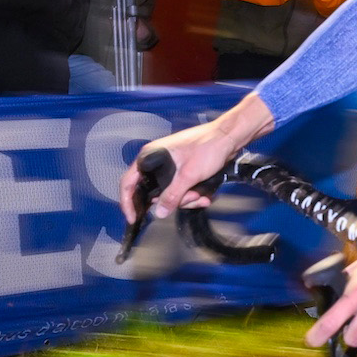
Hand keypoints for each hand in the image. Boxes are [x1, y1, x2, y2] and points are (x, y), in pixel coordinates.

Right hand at [118, 94, 275, 223]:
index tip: (133, 217)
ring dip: (186, 199)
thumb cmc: (208, 146)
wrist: (228, 139)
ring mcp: (170, 168)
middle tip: (188, 199)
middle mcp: (157, 162)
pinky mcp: (182, 172)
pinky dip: (192, 195)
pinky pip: (181, 190)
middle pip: (153, 193)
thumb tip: (158, 211)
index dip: (127, 202)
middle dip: (173, 201)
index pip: (128, 182)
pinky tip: (204, 195)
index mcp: (151, 157)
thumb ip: (172, 195)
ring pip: (170, 194)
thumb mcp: (189, 175)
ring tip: (199, 194)